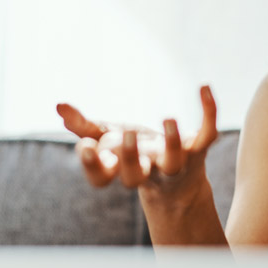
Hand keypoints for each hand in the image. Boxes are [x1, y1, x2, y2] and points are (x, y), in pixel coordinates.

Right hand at [56, 86, 218, 194]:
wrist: (179, 181)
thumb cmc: (135, 154)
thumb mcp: (108, 138)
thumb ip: (83, 125)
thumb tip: (59, 106)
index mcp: (120, 169)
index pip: (100, 177)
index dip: (92, 166)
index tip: (87, 146)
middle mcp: (146, 170)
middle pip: (134, 177)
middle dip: (130, 157)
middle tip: (129, 134)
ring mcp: (173, 163)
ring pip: (173, 162)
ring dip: (172, 142)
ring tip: (169, 118)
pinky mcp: (198, 150)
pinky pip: (207, 134)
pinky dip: (209, 112)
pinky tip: (204, 87)